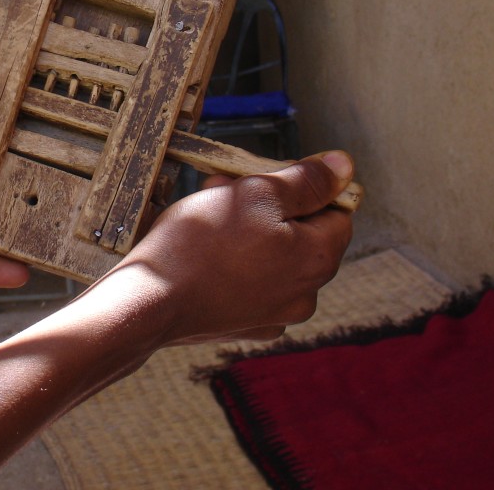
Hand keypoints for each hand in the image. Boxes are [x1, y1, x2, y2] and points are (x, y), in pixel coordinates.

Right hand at [88, 151, 355, 348]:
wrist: (149, 301)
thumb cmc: (200, 242)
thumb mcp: (255, 193)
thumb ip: (306, 180)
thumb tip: (343, 166)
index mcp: (318, 258)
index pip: (336, 210)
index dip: (302, 186)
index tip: (262, 179)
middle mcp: (305, 294)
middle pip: (302, 234)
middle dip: (268, 207)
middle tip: (225, 190)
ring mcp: (274, 315)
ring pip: (273, 258)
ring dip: (248, 233)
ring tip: (206, 218)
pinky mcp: (242, 326)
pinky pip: (249, 285)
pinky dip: (234, 267)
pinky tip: (204, 257)